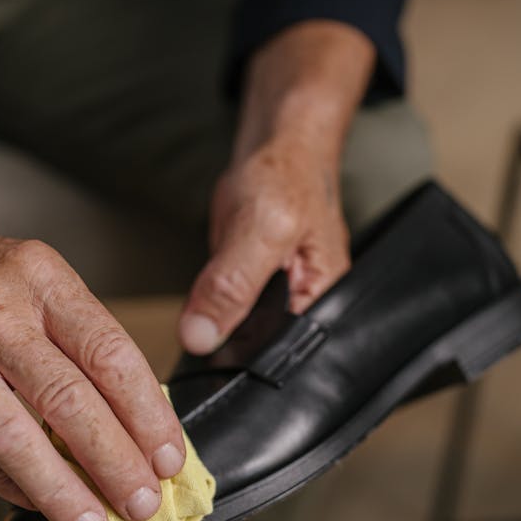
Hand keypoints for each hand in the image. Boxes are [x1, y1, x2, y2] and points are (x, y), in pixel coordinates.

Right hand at [0, 125, 185, 520]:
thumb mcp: (41, 281)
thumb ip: (83, 343)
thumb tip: (134, 423)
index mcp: (44, 280)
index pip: (111, 354)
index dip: (147, 413)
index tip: (170, 456)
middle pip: (69, 400)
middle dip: (114, 461)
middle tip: (143, 502)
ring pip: (15, 436)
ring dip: (61, 489)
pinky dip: (14, 483)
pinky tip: (42, 503)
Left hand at [178, 20, 373, 354]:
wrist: (272, 146)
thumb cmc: (287, 176)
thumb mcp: (263, 229)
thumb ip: (233, 284)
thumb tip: (200, 336)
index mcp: (322, 303)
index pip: (286, 360)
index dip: (248, 371)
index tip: (210, 374)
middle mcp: (299, 309)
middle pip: (259, 356)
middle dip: (227, 358)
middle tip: (197, 353)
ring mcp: (269, 302)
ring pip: (234, 341)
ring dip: (211, 338)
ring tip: (199, 331)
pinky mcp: (243, 289)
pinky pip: (220, 315)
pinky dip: (205, 314)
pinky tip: (197, 311)